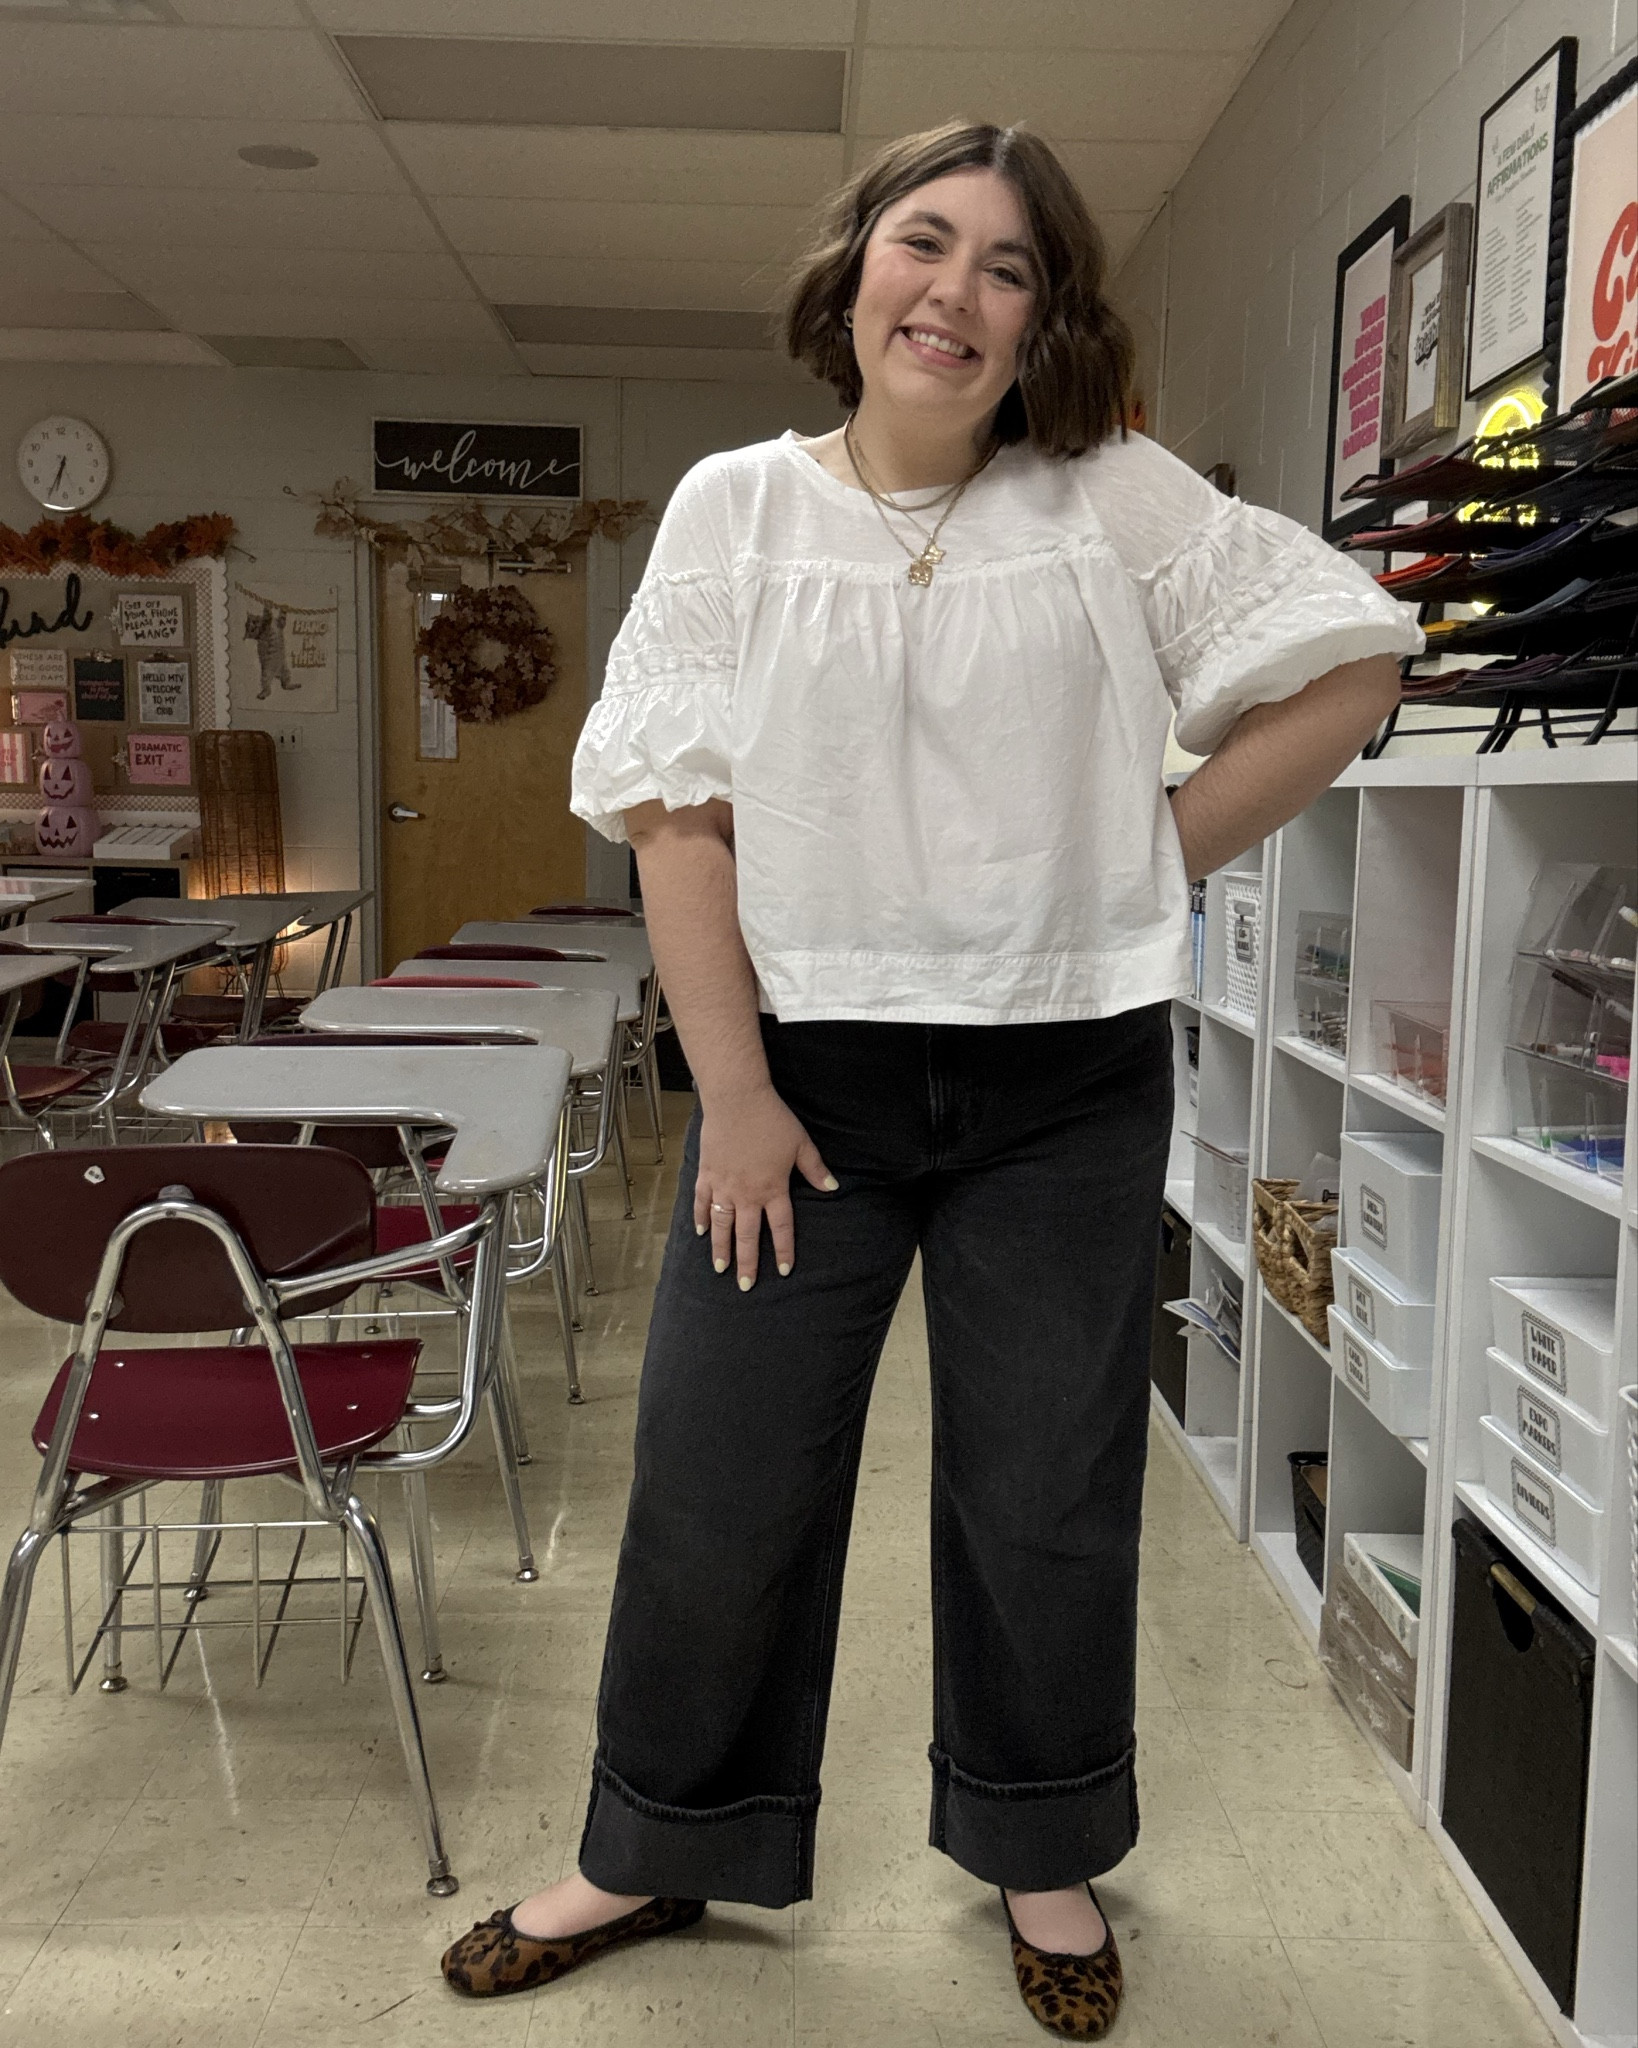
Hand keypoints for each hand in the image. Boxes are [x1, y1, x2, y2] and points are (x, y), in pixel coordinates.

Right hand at [693, 1085, 836, 1288]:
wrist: (737, 1099)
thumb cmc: (772, 1119)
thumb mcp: (801, 1144)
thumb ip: (815, 1169)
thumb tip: (832, 1187)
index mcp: (773, 1188)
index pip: (780, 1227)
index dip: (783, 1250)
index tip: (784, 1271)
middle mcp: (747, 1193)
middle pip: (747, 1235)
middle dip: (747, 1262)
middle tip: (745, 1285)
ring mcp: (724, 1185)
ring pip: (722, 1224)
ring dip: (721, 1248)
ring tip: (720, 1268)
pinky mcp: (707, 1173)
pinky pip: (703, 1201)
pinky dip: (702, 1218)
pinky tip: (701, 1232)